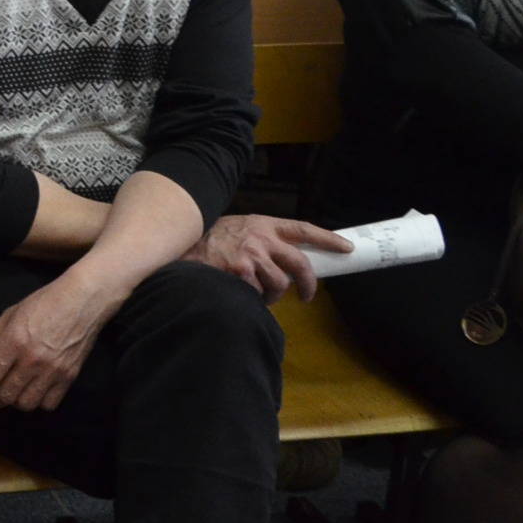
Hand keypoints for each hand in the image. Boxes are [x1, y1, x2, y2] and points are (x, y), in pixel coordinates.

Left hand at [0, 272, 121, 410]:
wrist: (82, 301)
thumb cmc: (42, 304)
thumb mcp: (8, 316)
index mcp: (13, 342)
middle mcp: (32, 360)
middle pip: (4, 396)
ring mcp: (53, 371)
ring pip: (25, 404)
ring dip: (13, 402)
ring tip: (10, 391)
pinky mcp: (69, 377)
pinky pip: (49, 404)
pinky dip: (37, 403)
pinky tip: (33, 390)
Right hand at [189, 214, 350, 303]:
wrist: (176, 246)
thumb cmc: (204, 242)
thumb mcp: (234, 231)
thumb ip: (257, 240)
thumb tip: (279, 261)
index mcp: (261, 224)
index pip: (302, 229)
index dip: (327, 239)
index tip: (346, 248)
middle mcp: (260, 237)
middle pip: (299, 263)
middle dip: (308, 283)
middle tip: (306, 296)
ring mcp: (252, 255)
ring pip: (279, 284)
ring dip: (270, 295)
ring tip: (255, 294)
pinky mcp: (242, 272)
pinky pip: (258, 294)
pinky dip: (250, 298)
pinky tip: (235, 292)